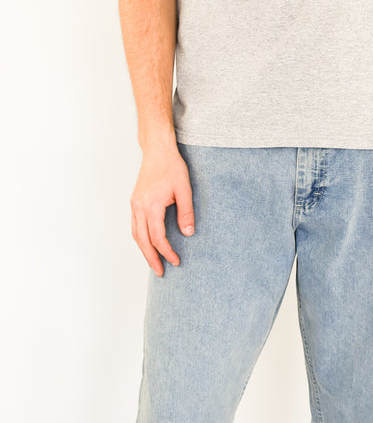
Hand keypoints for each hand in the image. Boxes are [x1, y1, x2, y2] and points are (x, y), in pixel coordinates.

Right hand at [130, 141, 194, 275]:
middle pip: (143, 240)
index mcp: (151, 206)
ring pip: (136, 234)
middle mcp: (139, 207)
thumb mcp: (184, 190)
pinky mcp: (135, 201)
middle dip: (151, 258)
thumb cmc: (172, 167)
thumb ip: (186, 213)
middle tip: (160, 272)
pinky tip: (147, 243)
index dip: (167, 252)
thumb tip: (188, 233)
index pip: (158, 237)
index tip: (176, 261)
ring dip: (144, 250)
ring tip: (152, 262)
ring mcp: (134, 204)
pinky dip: (140, 238)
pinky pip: (134, 225)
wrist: (157, 150)